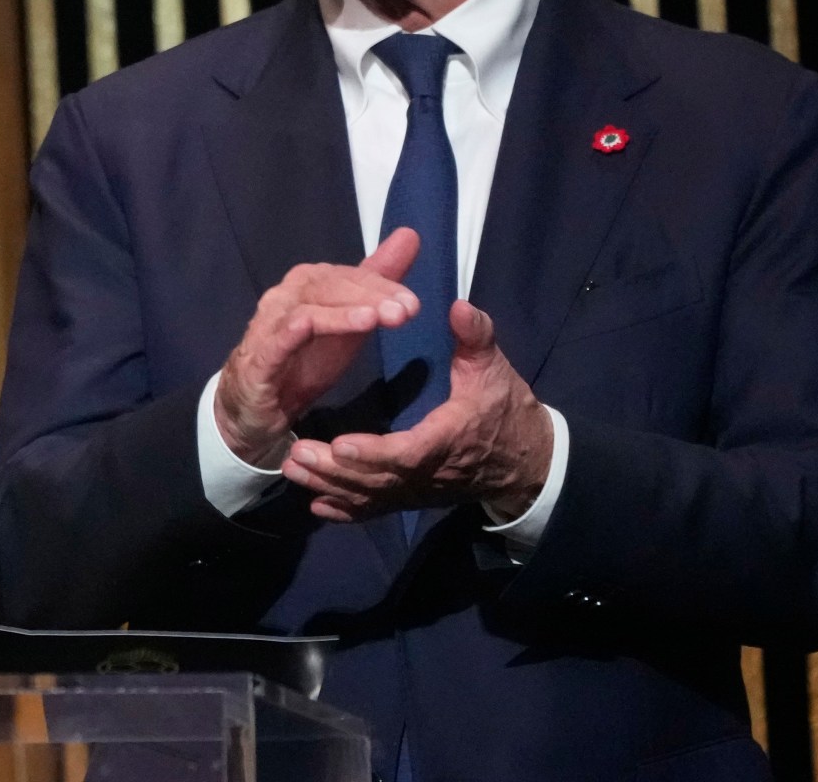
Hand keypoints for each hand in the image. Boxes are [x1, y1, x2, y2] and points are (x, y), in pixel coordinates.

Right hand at [213, 229, 423, 465]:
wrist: (255, 404)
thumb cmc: (304, 358)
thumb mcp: (350, 320)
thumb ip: (376, 281)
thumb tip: (410, 236)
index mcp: (307, 285)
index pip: (346, 275)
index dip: (380, 285)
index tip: (412, 302)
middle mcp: (285, 297)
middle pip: (327, 286)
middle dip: (369, 297)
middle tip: (405, 310)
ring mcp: (268, 326)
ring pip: (305, 310)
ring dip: (341, 313)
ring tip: (375, 320)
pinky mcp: (258, 360)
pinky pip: (275, 341)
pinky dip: (292, 331)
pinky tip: (309, 327)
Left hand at [279, 299, 555, 521]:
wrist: (525, 461)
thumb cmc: (505, 409)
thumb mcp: (494, 369)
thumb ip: (476, 337)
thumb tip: (457, 306)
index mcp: (447, 440)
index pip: (408, 453)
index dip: (374, 452)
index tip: (340, 445)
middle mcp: (428, 474)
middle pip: (377, 480)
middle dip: (335, 470)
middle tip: (296, 453)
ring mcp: (417, 490)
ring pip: (369, 496)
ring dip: (329, 486)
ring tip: (292, 468)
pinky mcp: (411, 497)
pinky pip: (376, 509)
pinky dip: (346, 511)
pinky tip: (316, 506)